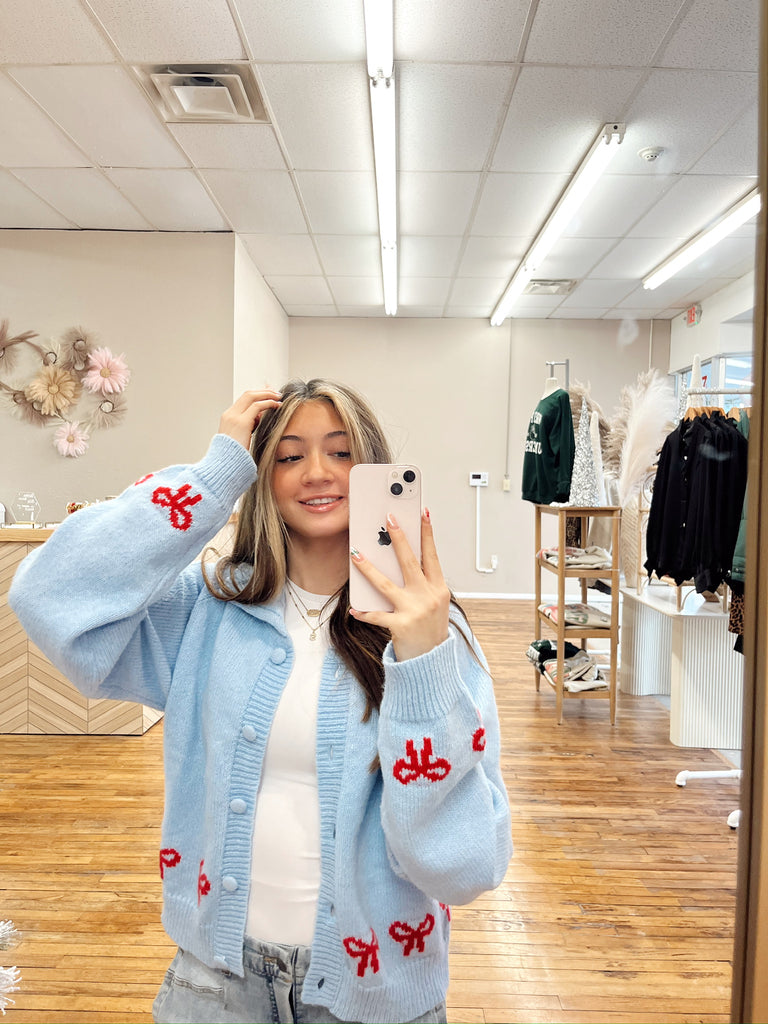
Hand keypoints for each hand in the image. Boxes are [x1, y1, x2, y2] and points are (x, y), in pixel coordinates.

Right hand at [219, 389, 281, 449]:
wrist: (225, 464)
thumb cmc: (234, 455)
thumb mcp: (241, 436)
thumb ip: (250, 425)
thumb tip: (261, 416)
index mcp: (228, 417)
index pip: (243, 400)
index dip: (257, 395)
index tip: (268, 394)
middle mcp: (229, 414)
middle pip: (247, 394)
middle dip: (263, 391)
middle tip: (276, 393)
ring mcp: (234, 417)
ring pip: (252, 396)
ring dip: (267, 395)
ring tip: (279, 397)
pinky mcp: (242, 422)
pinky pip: (257, 406)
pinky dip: (268, 403)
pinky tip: (276, 405)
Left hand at [350, 509, 450, 660]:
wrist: (433, 660)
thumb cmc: (431, 628)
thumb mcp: (435, 602)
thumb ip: (423, 583)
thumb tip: (403, 560)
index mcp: (439, 588)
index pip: (432, 555)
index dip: (427, 533)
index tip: (423, 513)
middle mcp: (428, 596)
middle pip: (410, 561)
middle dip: (398, 538)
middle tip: (389, 519)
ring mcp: (414, 610)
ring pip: (386, 584)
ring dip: (368, 568)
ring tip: (356, 554)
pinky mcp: (401, 626)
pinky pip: (377, 616)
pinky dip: (364, 612)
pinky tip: (354, 608)